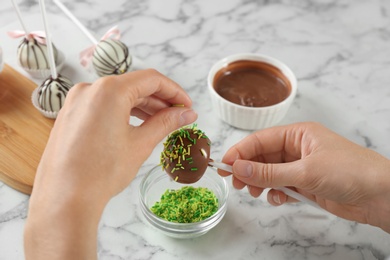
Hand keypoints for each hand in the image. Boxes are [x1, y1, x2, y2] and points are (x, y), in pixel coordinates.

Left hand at [24, 69, 196, 258]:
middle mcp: (89, 89)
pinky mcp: (70, 115)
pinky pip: (102, 105)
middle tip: (178, 115)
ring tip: (160, 122)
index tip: (186, 105)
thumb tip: (186, 113)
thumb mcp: (141, 144)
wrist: (65, 198)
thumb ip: (166, 123)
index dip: (174, 91)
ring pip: (118, 95)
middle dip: (159, 100)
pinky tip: (136, 125)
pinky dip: (122, 111)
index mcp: (109, 90)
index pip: (151, 79)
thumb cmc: (101, 172)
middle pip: (134, 86)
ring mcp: (76, 102)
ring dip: (142, 106)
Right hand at [219, 122, 389, 232]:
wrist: (380, 196)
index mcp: (298, 134)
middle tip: (236, 183)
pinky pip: (282, 186)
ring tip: (255, 192)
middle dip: (248, 169)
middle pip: (263, 157)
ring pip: (270, 173)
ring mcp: (301, 167)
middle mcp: (297, 148)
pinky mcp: (306, 184)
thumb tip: (238, 168)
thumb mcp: (305, 171)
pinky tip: (279, 199)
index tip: (224, 165)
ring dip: (261, 183)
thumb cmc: (349, 172)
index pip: (260, 140)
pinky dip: (276, 193)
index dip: (240, 151)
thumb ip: (269, 173)